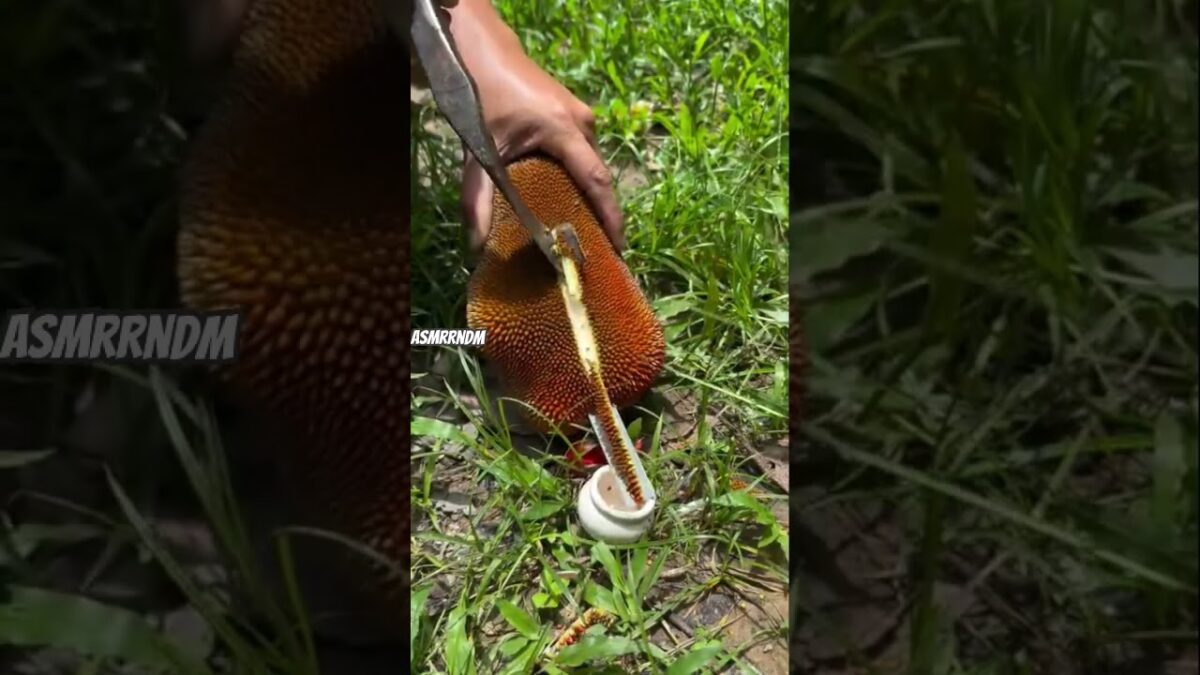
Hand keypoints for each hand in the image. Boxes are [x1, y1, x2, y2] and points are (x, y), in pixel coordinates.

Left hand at [446, 0, 623, 254]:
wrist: (482, 47)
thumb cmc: (482, 93)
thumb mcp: (478, 149)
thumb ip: (478, 197)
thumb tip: (476, 243)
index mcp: (564, 129)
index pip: (596, 181)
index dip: (609, 217)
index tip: (618, 248)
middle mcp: (582, 122)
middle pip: (597, 176)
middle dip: (599, 212)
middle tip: (594, 249)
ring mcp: (580, 115)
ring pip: (590, 164)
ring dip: (587, 195)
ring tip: (581, 229)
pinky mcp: (573, 113)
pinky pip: (583, 153)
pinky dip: (577, 177)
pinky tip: (566, 197)